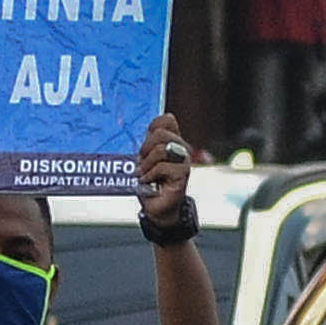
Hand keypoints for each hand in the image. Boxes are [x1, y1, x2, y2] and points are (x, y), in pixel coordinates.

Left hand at [134, 111, 196, 234]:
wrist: (157, 208)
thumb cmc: (151, 184)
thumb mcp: (147, 158)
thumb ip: (153, 138)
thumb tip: (166, 116)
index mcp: (173, 141)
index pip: (166, 120)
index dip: (152, 129)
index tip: (145, 148)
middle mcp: (181, 149)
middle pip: (160, 133)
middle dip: (145, 148)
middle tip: (142, 162)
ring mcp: (184, 163)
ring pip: (161, 149)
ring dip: (146, 164)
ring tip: (145, 174)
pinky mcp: (182, 176)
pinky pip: (162, 166)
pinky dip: (149, 175)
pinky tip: (148, 182)